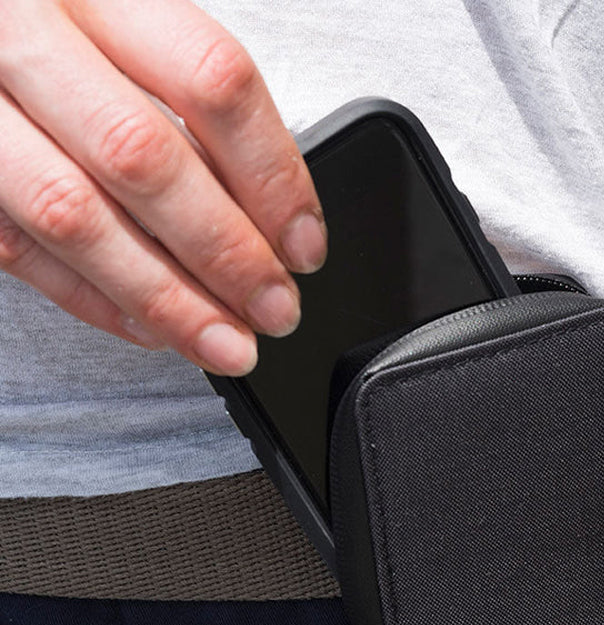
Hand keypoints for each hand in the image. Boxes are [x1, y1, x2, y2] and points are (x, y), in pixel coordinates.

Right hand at [0, 0, 325, 373]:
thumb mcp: (123, 23)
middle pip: (144, 156)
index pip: (211, 80)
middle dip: (225, 253)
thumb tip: (273, 213)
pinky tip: (152, 326)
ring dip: (165, 298)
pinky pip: (17, 247)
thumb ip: (189, 96)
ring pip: (74, 215)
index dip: (272, 175)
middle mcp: (21, 30)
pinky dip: (93, 299)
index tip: (305, 244)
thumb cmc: (48, 25)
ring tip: (225, 343)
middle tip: (274, 308)